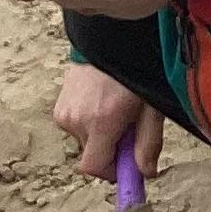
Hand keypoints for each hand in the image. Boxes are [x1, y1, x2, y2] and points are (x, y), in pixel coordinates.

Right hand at [52, 67, 162, 183]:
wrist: (112, 38)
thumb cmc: (136, 70)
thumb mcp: (152, 106)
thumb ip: (148, 142)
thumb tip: (146, 173)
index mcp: (101, 121)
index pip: (93, 167)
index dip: (112, 173)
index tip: (128, 167)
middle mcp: (77, 119)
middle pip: (92, 154)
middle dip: (113, 149)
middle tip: (131, 126)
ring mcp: (64, 111)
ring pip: (85, 140)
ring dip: (102, 134)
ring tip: (118, 107)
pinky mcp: (58, 104)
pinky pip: (77, 126)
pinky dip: (91, 122)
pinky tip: (104, 101)